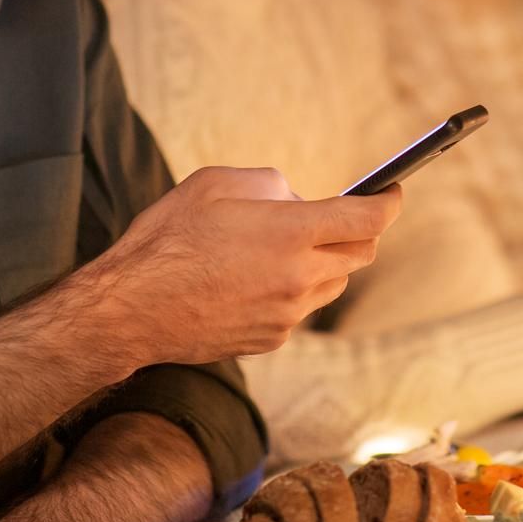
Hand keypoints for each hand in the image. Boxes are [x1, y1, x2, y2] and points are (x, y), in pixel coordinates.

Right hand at [90, 167, 400, 366]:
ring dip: (326, 263)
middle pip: (361, 254)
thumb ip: (271, 185)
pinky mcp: (272, 339)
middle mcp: (299, 277)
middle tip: (336, 216)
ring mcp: (288, 314)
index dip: (388, 202)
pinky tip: (255, 278)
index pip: (368, 219)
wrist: (130, 309)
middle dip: (358, 231)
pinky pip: (301, 309)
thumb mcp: (216, 183)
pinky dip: (295, 290)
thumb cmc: (166, 238)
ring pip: (334, 284)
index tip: (392, 192)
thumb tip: (298, 200)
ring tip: (283, 247)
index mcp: (291, 233)